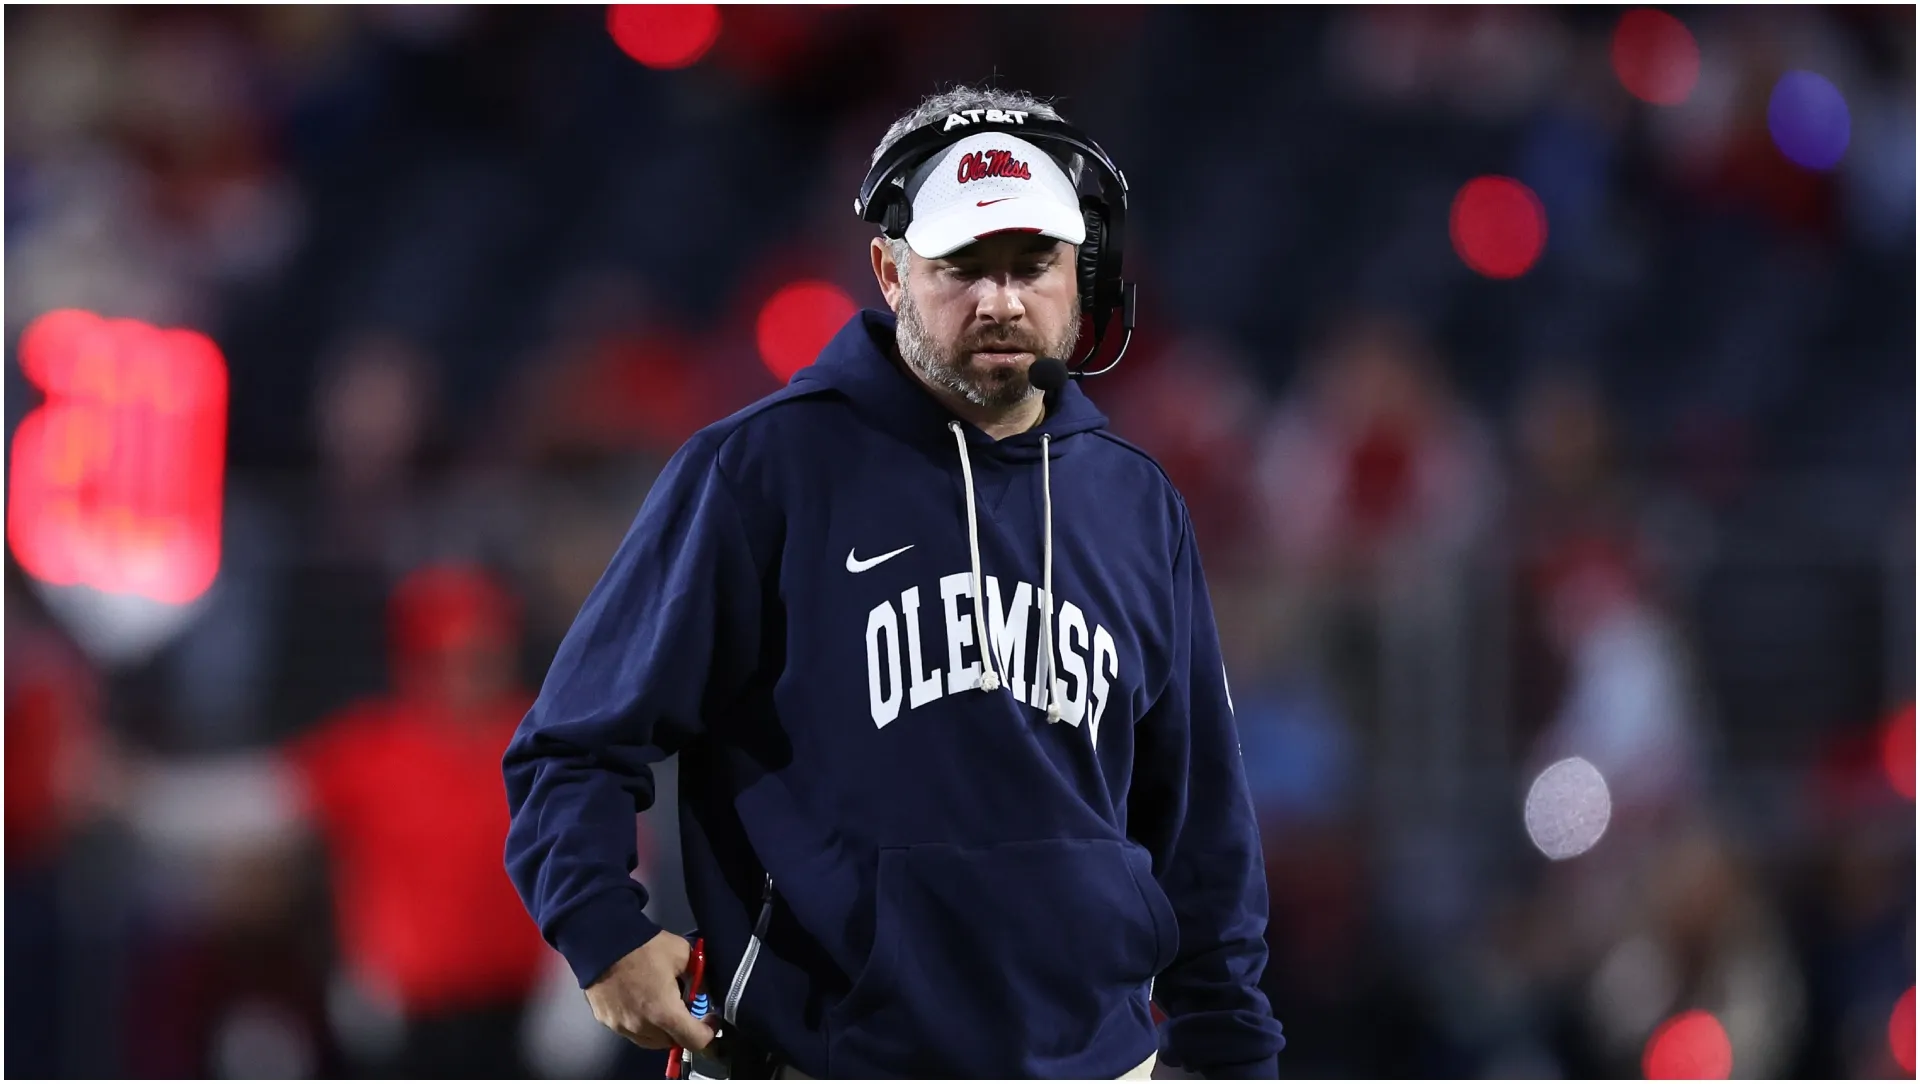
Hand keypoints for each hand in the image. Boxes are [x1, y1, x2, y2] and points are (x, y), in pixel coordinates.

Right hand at [584, 930, 714, 1051]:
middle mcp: (643, 1027)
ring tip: (662, 1005)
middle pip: (673, 1042)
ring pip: (651, 1040)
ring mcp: (622, 1027)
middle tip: (685, 1007)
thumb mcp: (683, 953)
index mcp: (665, 1013)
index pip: (696, 1042)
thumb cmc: (645, 947)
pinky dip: (642, 1024)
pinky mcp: (607, 1022)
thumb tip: (703, 990)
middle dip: (684, 1029)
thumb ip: (699, 975)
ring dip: (662, 1030)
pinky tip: (641, 1003)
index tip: (710, 1019)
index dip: (709, 1032)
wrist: (602, 941)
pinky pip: (631, 1031)